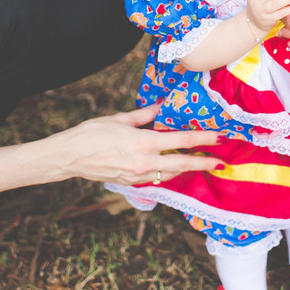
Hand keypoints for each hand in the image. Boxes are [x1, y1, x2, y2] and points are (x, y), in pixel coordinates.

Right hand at [54, 104, 222, 185]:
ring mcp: (138, 175)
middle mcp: (144, 162)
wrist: (69, 157)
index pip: (181, 141)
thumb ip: (144, 115)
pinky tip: (171, 169)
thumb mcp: (120, 119)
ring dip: (185, 170)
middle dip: (202, 163)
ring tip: (199, 165)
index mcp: (144, 143)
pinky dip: (166, 173)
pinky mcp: (130, 182)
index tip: (218, 138)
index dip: (202, 140)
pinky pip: (154, 178)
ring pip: (169, 174)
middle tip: (219, 162)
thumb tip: (160, 107)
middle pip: (182, 164)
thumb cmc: (91, 134)